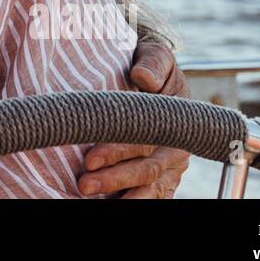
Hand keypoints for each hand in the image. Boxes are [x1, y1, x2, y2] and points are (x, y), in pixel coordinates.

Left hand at [77, 40, 190, 198]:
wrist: (156, 74)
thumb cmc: (151, 65)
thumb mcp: (155, 56)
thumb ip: (153, 63)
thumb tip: (143, 76)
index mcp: (176, 122)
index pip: (145, 142)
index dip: (117, 152)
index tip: (89, 159)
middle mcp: (176, 149)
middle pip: (146, 170)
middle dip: (113, 179)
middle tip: (83, 184)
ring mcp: (170, 167)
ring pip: (150, 189)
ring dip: (121, 194)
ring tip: (90, 197)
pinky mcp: (162, 178)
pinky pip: (152, 195)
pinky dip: (133, 199)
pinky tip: (110, 203)